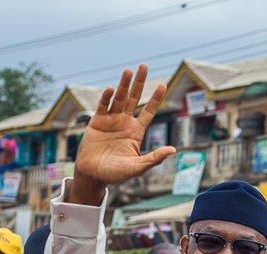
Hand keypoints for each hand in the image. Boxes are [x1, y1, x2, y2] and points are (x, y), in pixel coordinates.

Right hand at [70, 64, 176, 203]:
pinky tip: (110, 89)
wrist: (93, 175)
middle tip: (144, 66)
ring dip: (123, 85)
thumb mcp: (137, 168)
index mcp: (136, 132)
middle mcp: (124, 122)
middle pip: (134, 98)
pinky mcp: (96, 122)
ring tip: (128, 71)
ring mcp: (110, 120)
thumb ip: (154, 158)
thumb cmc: (116, 174)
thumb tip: (173, 150)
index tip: (163, 84)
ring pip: (118, 98)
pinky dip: (106, 98)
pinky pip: (102, 107)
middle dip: (139, 83)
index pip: (148, 111)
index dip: (155, 98)